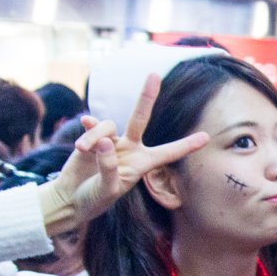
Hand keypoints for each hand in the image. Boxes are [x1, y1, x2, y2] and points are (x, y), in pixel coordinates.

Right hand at [39, 73, 209, 233]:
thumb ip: (109, 167)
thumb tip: (105, 140)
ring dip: (93, 138)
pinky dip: (87, 130)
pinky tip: (81, 134)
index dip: (186, 145)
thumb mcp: (107, 190)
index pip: (168, 153)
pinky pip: (92, 126)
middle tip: (154, 75)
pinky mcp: (92, 138)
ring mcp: (111, 141)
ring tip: (81, 150)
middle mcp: (130, 148)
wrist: (70, 198)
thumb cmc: (94, 199)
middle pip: (140, 119)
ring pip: (107, 127)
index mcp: (142, 164)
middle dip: (147, 97)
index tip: (206, 137)